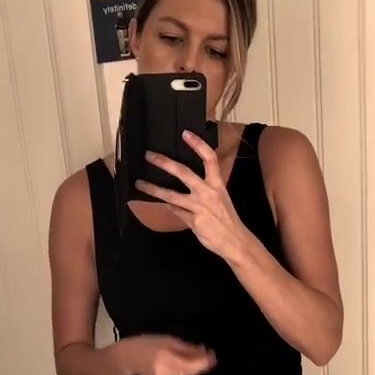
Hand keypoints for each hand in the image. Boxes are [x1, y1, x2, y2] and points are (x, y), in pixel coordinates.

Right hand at [123, 334, 216, 374]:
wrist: (126, 359)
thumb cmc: (145, 344)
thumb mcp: (167, 341)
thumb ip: (186, 348)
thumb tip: (205, 352)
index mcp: (169, 362)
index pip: (194, 366)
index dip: (206, 361)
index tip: (214, 355)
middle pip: (193, 372)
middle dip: (201, 364)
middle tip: (208, 353)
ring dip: (194, 367)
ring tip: (197, 355)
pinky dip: (186, 370)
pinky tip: (185, 362)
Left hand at [135, 130, 248, 262]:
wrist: (234, 241)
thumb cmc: (227, 219)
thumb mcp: (220, 198)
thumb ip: (205, 189)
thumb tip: (186, 182)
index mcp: (217, 184)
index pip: (209, 158)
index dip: (198, 144)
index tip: (185, 133)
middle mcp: (208, 193)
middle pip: (183, 173)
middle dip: (164, 163)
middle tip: (149, 155)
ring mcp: (199, 207)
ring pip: (171, 195)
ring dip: (153, 189)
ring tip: (140, 183)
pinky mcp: (193, 221)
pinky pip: (176, 211)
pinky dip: (168, 206)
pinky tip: (159, 202)